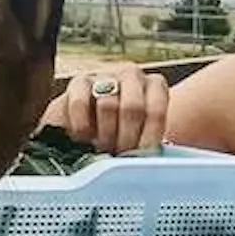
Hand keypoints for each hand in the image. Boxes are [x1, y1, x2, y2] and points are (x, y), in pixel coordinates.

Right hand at [46, 63, 169, 154]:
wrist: (90, 127)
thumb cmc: (123, 134)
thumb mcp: (142, 137)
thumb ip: (149, 143)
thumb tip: (149, 159)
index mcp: (154, 86)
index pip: (156, 110)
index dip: (148, 138)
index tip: (141, 156)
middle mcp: (132, 75)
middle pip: (133, 107)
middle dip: (126, 139)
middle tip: (120, 154)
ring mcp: (104, 76)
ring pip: (107, 105)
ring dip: (105, 135)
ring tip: (104, 147)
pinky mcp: (78, 82)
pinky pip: (80, 103)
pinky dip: (82, 127)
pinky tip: (84, 137)